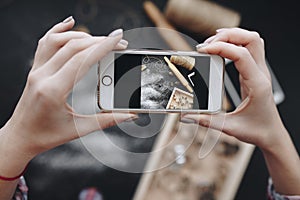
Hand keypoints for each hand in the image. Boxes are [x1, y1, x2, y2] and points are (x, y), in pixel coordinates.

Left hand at [2, 17, 136, 158]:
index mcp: (53, 90)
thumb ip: (107, 120)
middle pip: (73, 47)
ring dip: (82, 36)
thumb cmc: (46, 136)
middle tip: (118, 41)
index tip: (118, 39)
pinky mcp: (35, 69)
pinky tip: (70, 23)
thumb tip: (130, 114)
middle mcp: (42, 76)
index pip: (82, 60)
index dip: (103, 47)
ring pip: (58, 40)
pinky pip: (45, 42)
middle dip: (99, 41)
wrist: (20, 137)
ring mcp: (36, 70)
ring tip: (101, 39)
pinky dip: (58, 30)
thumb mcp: (79, 129)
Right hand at [181, 28, 285, 150]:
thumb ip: (206, 121)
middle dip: (228, 35)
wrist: (271, 134)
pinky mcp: (254, 73)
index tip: (204, 50)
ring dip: (233, 36)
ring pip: (252, 41)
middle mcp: (260, 74)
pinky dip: (234, 43)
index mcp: (257, 84)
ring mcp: (259, 71)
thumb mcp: (230, 127)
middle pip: (251, 39)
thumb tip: (187, 116)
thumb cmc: (257, 130)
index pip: (241, 55)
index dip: (221, 48)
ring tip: (213, 42)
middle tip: (208, 43)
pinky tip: (221, 49)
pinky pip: (248, 49)